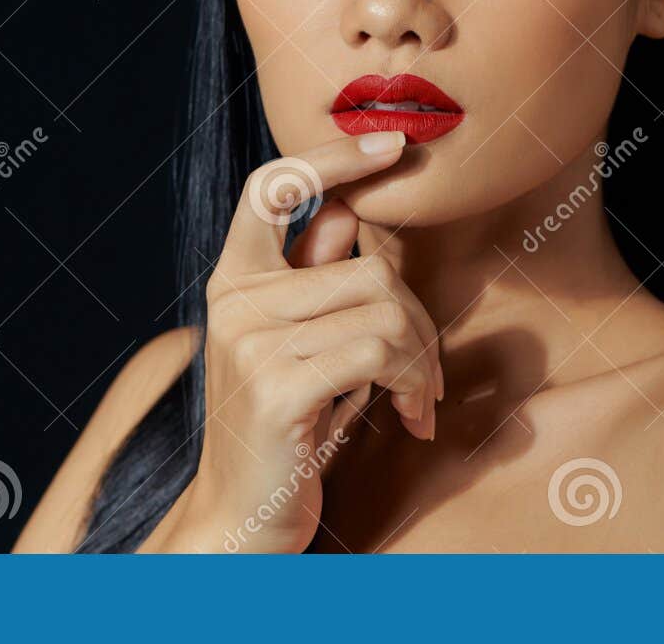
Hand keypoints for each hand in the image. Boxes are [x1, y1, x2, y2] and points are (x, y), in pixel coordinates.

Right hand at [143, 131, 443, 552]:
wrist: (242, 521)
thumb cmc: (286, 429)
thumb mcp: (301, 342)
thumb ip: (315, 276)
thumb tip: (350, 209)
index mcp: (234, 280)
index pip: (271, 186)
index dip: (333, 157)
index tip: (393, 142)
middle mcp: (234, 301)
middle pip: (370, 267)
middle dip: (420, 323)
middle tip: (428, 375)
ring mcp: (251, 342)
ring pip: (385, 310)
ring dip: (423, 362)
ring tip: (418, 402)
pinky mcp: (278, 386)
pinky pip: (381, 352)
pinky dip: (415, 384)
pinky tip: (410, 420)